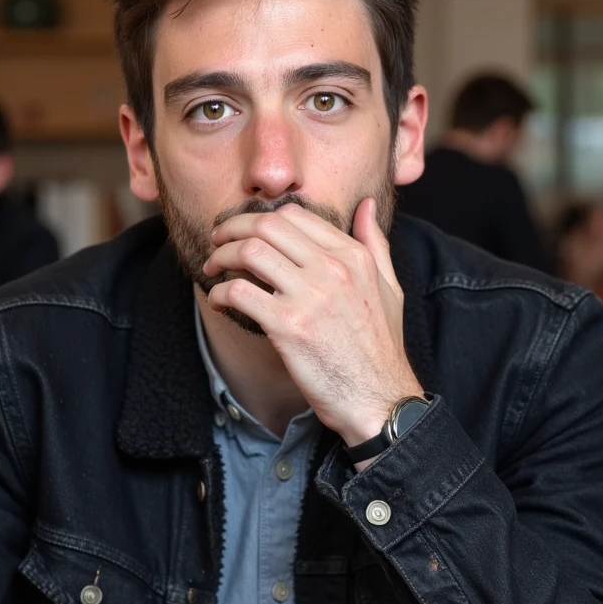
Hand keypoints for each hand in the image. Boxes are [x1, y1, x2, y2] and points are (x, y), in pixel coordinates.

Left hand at [203, 199, 422, 447]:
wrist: (379, 398)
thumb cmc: (381, 348)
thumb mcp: (390, 287)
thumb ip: (375, 243)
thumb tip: (366, 205)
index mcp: (353, 256)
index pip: (294, 215)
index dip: (260, 219)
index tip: (244, 233)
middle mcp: (332, 269)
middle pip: (266, 226)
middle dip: (232, 229)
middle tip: (217, 244)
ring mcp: (310, 296)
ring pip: (248, 252)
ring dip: (220, 257)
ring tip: (212, 269)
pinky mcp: (289, 327)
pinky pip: (239, 292)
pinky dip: (219, 292)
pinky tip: (218, 301)